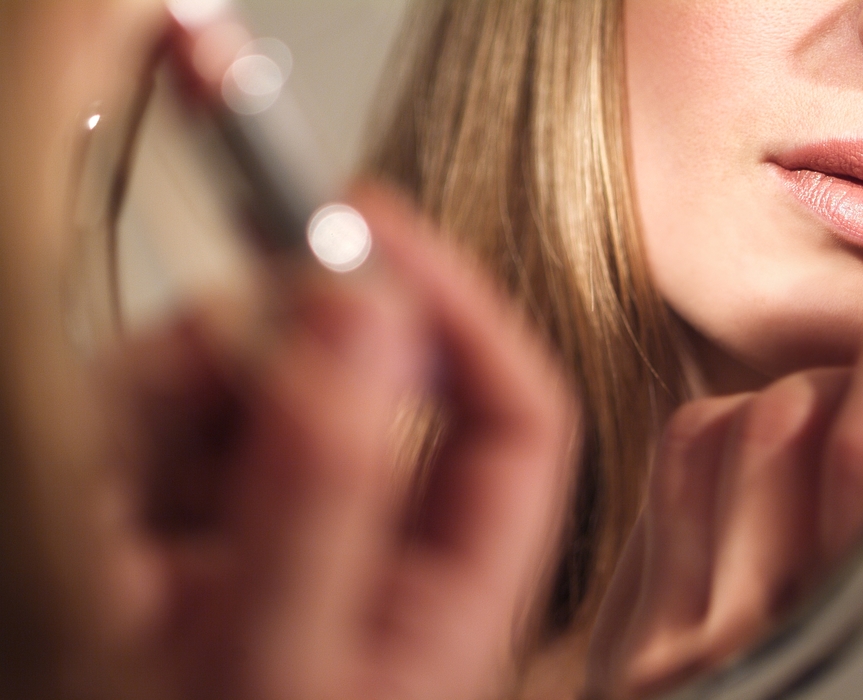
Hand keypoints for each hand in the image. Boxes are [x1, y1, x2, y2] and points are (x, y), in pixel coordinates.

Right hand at [3, 186, 576, 699]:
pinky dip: (130, 421)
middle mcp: (378, 557)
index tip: (371, 223)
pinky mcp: (196, 532)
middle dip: (277, 348)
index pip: (515, 419)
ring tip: (118, 477)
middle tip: (203, 347)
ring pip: (263, 390)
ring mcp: (286, 537)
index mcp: (452, 599)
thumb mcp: (271, 661)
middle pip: (369, 381)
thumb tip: (369, 315)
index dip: (458, 305)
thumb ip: (326, 488)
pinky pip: (175, 426)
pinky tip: (101, 487)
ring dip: (181, 387)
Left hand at [586, 291, 862, 699]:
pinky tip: (748, 463)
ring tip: (812, 417)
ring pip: (706, 435)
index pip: (859, 467)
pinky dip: (711, 442)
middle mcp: (739, 645)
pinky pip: (660, 484)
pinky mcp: (620, 634)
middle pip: (776, 429)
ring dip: (770, 401)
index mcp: (836, 652)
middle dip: (834, 380)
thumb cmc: (800, 692)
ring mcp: (660, 639)